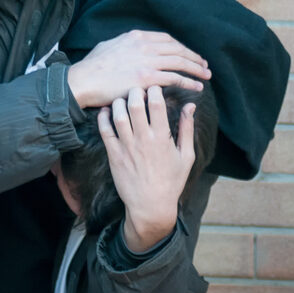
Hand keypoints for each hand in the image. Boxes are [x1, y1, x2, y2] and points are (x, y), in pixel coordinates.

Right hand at [67, 30, 209, 107]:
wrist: (83, 80)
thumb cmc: (91, 67)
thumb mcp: (107, 46)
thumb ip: (123, 45)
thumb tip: (130, 46)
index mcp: (135, 37)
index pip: (167, 39)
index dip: (181, 47)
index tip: (188, 54)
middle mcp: (144, 46)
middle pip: (177, 49)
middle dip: (193, 56)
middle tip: (204, 65)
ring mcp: (146, 61)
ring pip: (180, 62)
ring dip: (196, 68)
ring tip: (206, 75)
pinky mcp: (147, 78)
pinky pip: (175, 78)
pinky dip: (189, 82)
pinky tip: (197, 87)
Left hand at [97, 86, 195, 251]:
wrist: (150, 205)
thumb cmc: (171, 181)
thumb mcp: (186, 155)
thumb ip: (187, 129)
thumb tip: (190, 105)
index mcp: (162, 137)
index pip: (156, 104)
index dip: (154, 90)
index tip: (153, 87)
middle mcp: (143, 139)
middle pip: (135, 104)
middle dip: (135, 90)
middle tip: (136, 88)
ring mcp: (126, 146)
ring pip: (118, 114)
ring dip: (118, 101)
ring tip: (122, 98)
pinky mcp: (113, 154)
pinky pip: (104, 130)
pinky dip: (103, 117)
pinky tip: (106, 111)